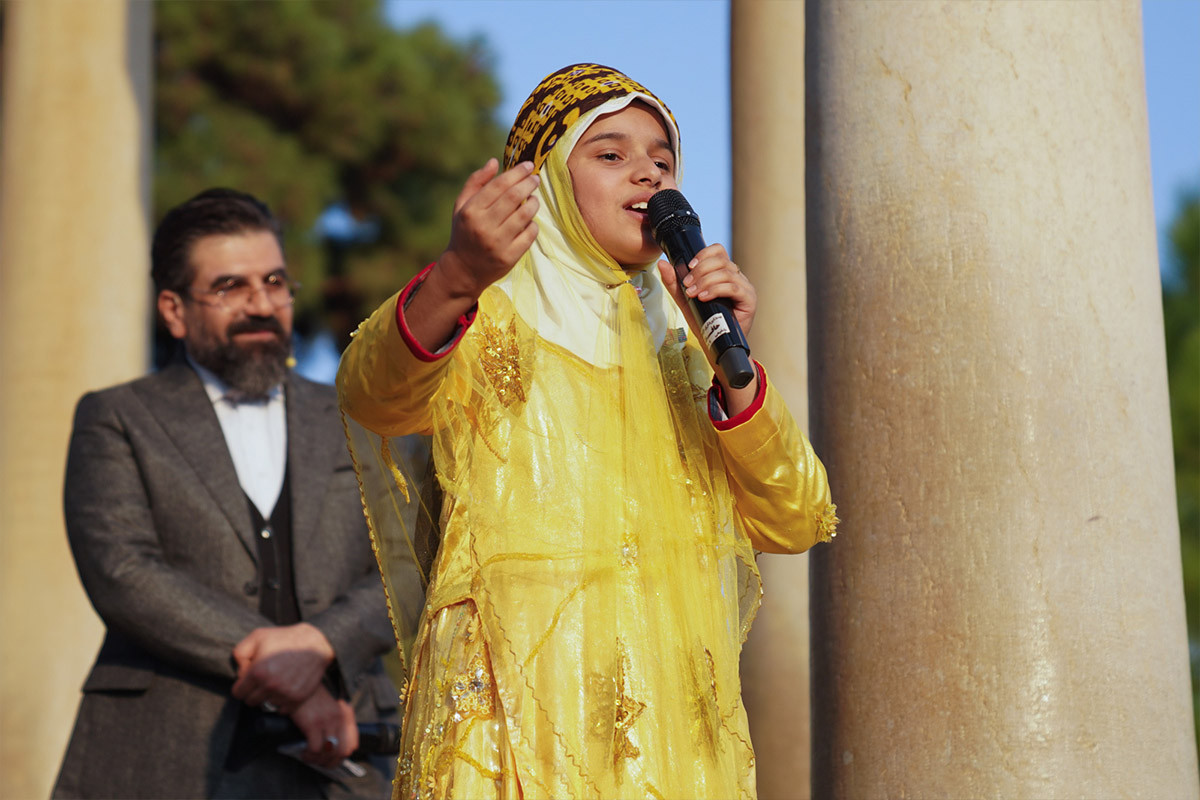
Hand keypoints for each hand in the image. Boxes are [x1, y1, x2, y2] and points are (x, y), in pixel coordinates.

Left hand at [231, 623, 334, 712]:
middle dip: (253, 692)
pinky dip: (281, 703)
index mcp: (257, 672)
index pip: (238, 693)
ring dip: (268, 697)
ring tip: (275, 682)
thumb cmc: (285, 638)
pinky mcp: (297, 698)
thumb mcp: (258, 636)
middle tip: (263, 680)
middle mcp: (270, 686)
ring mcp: (284, 694)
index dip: (241, 686)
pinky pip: (281, 710)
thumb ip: (240, 652)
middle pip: (251, 701)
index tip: (249, 680)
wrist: (315, 644)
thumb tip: (240, 671)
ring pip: (266, 705)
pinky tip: (285, 689)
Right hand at [289, 684, 358, 768]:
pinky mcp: (314, 725)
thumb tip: (334, 747)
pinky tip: (304, 753)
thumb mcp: (332, 708)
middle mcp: (340, 719)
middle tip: (320, 763)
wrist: (300, 687)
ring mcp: (328, 722)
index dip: (342, 756)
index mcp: (346, 715)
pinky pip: (315, 749)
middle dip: (331, 762)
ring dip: (318, 760)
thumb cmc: (313, 699)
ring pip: (329, 753)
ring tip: (310, 758)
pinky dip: (309, 755)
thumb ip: (337, 723)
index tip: (332, 759)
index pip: (352, 743)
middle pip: (342, 751)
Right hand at [434, 158, 540, 299]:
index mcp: (471, 211)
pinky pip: (530, 234)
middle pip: (514, 197)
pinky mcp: (509, 257)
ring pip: (525, 215)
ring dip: (534, 203)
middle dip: (529, 184)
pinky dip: (533, 224)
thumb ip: (476, 182)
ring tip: (534, 199)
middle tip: (535, 179)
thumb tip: (494, 162)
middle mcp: (484, 226)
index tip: (528, 166)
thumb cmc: (464, 232)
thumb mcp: (462, 206)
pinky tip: (529, 220)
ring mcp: (497, 243)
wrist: (463, 269)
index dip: (516, 173)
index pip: (499, 186)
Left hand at [658, 244, 759, 411]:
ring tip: (694, 294)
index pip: (718, 251)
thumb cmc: (705, 323)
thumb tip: (662, 264)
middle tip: (688, 286)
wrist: (716, 346)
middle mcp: (736, 277)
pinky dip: (716, 290)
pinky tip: (704, 297)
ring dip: (705, 281)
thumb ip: (675, 283)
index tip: (688, 267)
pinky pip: (734, 287)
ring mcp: (745, 288)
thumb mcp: (686, 301)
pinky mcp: (749, 300)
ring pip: (726, 272)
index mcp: (724, 273)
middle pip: (721, 260)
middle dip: (700, 271)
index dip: (703, 255)